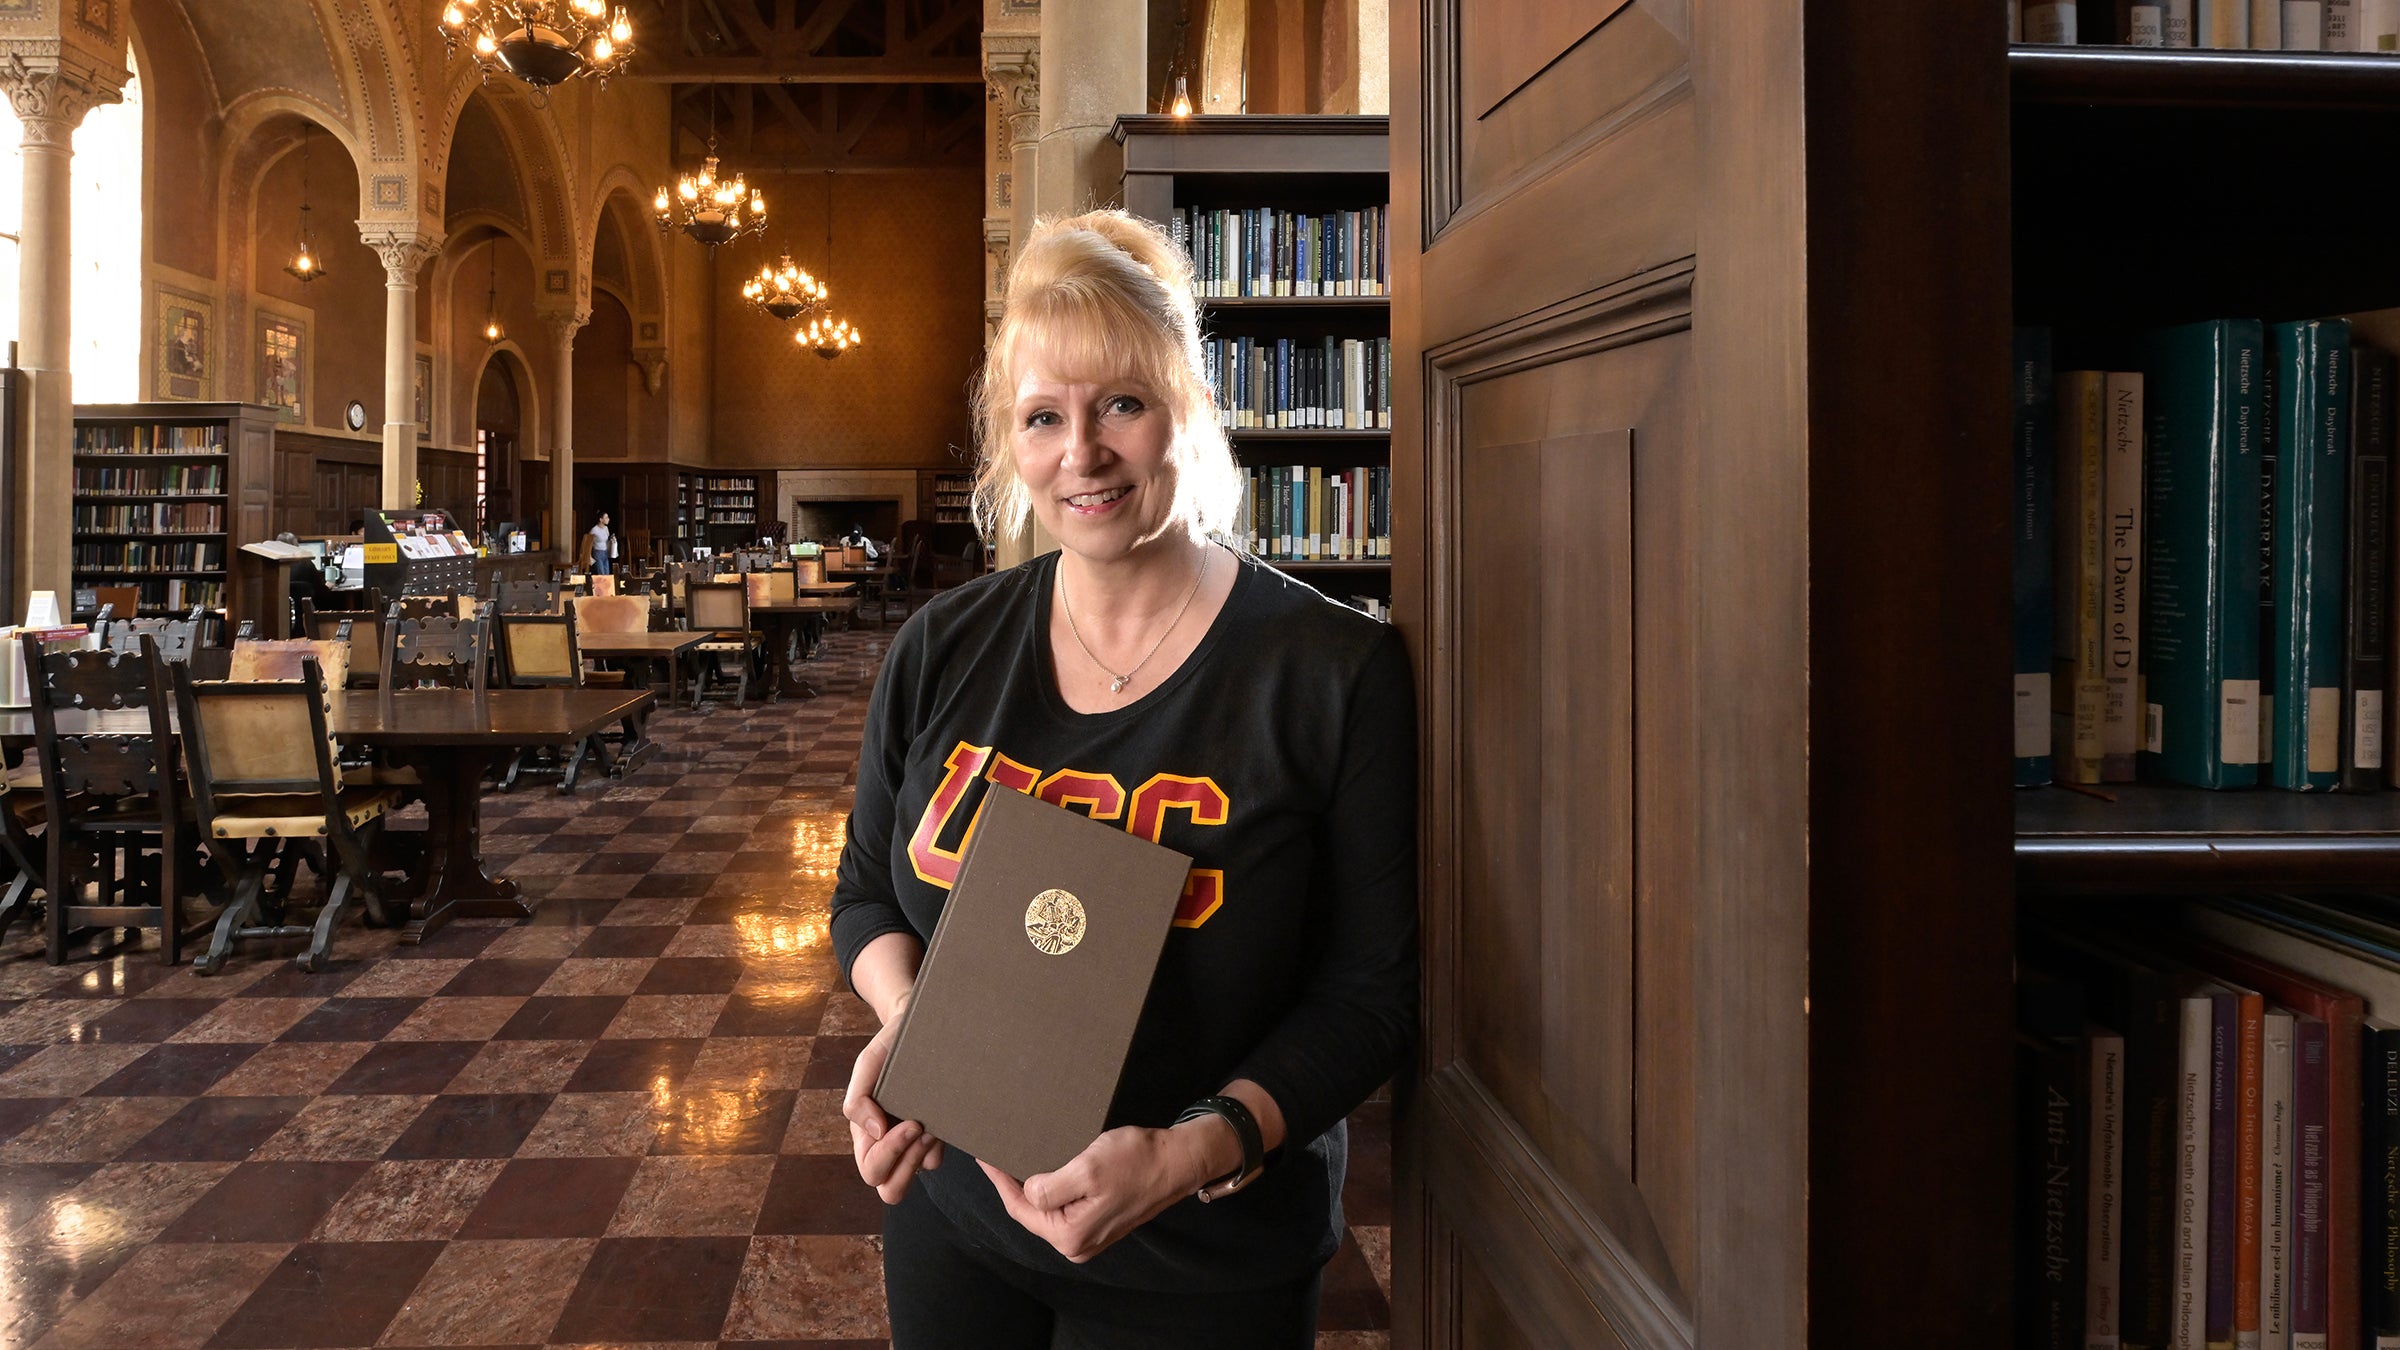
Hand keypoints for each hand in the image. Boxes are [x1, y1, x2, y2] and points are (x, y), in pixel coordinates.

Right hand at [843, 1002, 943, 1203]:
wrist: (918, 1028)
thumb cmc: (889, 1047)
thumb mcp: (867, 1065)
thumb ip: (857, 1100)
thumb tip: (874, 1131)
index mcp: (865, 1134)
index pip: (872, 1169)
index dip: (891, 1153)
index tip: (911, 1121)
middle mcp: (887, 1144)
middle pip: (892, 1190)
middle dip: (907, 1163)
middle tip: (922, 1129)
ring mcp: (913, 1142)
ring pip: (918, 1174)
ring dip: (926, 1154)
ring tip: (933, 1124)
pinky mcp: (935, 1134)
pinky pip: (936, 1158)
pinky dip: (942, 1145)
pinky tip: (946, 1120)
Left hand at [979, 1121, 1217, 1262]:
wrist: (1177, 1161)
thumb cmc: (1136, 1162)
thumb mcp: (1086, 1170)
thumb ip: (1049, 1189)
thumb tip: (1027, 1192)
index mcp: (1070, 1235)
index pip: (1020, 1208)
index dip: (999, 1181)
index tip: (984, 1157)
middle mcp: (1077, 1243)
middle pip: (1031, 1211)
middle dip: (1013, 1183)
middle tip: (996, 1154)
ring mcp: (1089, 1234)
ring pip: (1047, 1208)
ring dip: (1032, 1184)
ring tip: (1014, 1158)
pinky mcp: (1098, 1221)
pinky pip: (1064, 1205)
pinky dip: (1052, 1186)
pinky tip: (1045, 1167)